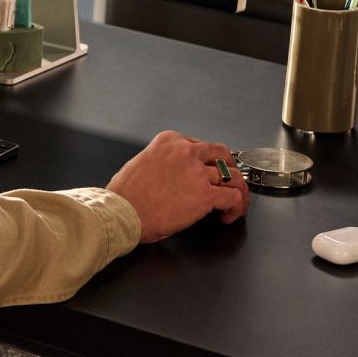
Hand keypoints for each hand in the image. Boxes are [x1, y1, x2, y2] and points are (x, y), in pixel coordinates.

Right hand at [106, 130, 247, 243]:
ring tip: (233, 204)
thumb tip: (172, 174)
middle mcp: (185, 152)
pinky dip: (235, 207)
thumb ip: (161, 162)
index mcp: (169, 141)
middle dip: (229, 169)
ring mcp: (197, 172)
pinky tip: (227, 215)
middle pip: (222, 154)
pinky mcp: (204, 195)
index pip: (199, 145)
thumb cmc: (125, 196)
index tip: (206, 173)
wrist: (121, 213)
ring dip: (236, 191)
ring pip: (232, 176)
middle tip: (230, 182)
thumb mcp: (141, 163)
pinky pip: (232, 196)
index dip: (206, 162)